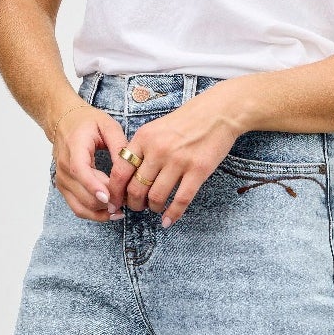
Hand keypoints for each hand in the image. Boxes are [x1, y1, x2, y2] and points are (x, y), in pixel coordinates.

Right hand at [48, 99, 129, 221]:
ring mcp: (62, 179)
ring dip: (102, 211)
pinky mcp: (64, 188)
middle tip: (129, 200)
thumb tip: (130, 169)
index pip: (80, 170)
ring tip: (122, 209)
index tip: (110, 198)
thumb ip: (119, 146)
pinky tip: (111, 213)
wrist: (65, 121)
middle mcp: (63, 166)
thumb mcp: (108, 126)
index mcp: (74, 147)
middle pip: (83, 193)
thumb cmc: (88, 122)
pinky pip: (78, 208)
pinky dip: (94, 214)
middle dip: (107, 201)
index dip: (94, 186)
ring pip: (80, 206)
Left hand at [106, 90, 245, 226]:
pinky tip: (168, 221)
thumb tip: (128, 175)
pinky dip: (173, 215)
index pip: (120, 171)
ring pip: (156, 197)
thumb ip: (141, 149)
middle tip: (137, 207)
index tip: (115, 201)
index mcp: (143, 138)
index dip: (115, 191)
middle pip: (136, 188)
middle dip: (134, 204)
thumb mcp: (156, 128)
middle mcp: (157, 150)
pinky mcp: (198, 170)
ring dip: (153, 208)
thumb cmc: (187, 121)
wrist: (218, 113)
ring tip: (155, 208)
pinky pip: (181, 200)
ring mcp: (178, 161)